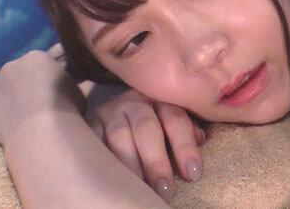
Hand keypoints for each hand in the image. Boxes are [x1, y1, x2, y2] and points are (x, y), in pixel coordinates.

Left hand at [0, 50, 84, 146]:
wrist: (42, 130)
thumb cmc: (66, 108)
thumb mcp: (72, 87)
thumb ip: (61, 80)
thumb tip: (58, 84)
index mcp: (37, 57)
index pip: (38, 62)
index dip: (44, 76)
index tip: (50, 89)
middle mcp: (13, 64)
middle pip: (16, 70)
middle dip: (23, 82)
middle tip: (34, 100)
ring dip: (5, 91)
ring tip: (16, 109)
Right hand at [84, 86, 204, 202]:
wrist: (115, 104)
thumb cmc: (153, 118)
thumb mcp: (170, 118)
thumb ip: (185, 129)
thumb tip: (200, 139)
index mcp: (161, 99)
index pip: (176, 120)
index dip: (186, 147)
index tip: (193, 175)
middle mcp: (135, 101)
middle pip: (147, 129)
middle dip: (157, 162)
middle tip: (165, 191)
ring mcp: (109, 111)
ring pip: (119, 137)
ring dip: (131, 166)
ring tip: (140, 190)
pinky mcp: (88, 122)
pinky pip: (95, 142)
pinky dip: (104, 161)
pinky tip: (114, 179)